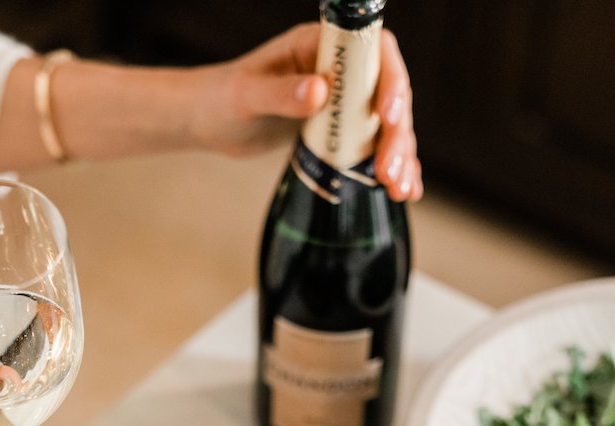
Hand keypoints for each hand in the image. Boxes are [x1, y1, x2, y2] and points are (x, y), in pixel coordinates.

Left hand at [187, 23, 421, 200]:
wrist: (209, 121)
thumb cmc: (221, 98)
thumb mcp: (247, 96)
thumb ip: (281, 93)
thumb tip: (319, 91)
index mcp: (320, 46)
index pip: (373, 53)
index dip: (390, 81)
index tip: (388, 116)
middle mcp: (339, 71)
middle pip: (387, 95)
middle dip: (395, 135)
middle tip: (387, 171)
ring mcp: (343, 102)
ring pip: (386, 126)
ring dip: (399, 156)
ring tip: (398, 190)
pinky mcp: (340, 131)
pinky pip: (374, 146)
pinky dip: (392, 166)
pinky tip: (404, 190)